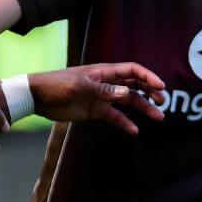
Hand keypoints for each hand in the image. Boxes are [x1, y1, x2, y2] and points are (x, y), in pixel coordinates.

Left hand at [29, 63, 165, 134]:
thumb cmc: (58, 85)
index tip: (161, 88)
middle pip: (134, 86)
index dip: (148, 77)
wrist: (38, 97)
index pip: (132, 71)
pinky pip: (115, 116)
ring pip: (128, 102)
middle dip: (150, 92)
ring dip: (143, 108)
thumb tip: (127, 93)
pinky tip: (134, 130)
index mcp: (104, 72)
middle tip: (162, 101)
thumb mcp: (80, 86)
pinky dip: (125, 123)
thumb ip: (104, 90)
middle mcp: (106, 83)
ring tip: (158, 117)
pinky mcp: (95, 111)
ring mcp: (102, 97)